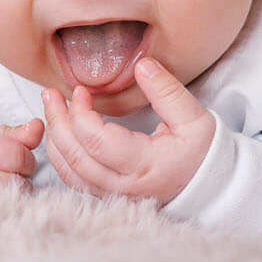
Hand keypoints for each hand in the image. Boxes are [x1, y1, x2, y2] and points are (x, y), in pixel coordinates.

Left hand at [40, 57, 213, 205]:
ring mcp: (115, 195)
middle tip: (51, 94)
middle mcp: (125, 186)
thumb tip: (142, 65)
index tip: (81, 90)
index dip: (80, 113)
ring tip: (51, 110)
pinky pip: (74, 180)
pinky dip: (61, 157)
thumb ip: (167, 91)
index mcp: (146, 165)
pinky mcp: (109, 196)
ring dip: (54, 139)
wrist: (210, 187)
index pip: (96, 141)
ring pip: (69, 171)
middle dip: (57, 122)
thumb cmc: (203, 153)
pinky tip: (59, 135)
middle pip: (75, 157)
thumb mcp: (194, 118)